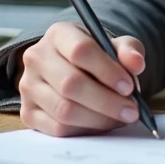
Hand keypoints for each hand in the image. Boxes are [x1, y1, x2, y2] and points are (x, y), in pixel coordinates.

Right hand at [15, 21, 146, 136]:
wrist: (74, 71)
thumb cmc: (97, 57)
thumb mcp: (116, 46)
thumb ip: (129, 51)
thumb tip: (136, 64)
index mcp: (59, 34)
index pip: (81, 51)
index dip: (107, 71)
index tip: (129, 87)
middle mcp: (37, 57)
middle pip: (71, 84)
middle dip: (107, 101)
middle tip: (131, 110)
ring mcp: (28, 86)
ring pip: (64, 109)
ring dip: (99, 118)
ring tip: (120, 117)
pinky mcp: (28, 112)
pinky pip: (57, 128)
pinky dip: (85, 129)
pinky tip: (101, 123)